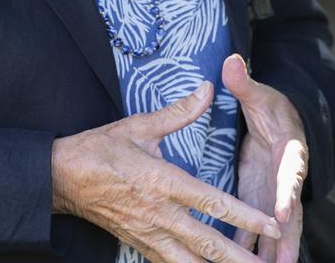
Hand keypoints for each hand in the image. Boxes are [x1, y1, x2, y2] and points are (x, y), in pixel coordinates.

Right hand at [51, 80, 282, 262]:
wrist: (63, 177)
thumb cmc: (102, 147)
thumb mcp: (140, 125)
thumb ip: (178, 112)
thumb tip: (208, 89)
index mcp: (162, 181)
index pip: (212, 202)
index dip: (244, 216)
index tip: (270, 225)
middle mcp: (159, 213)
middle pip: (207, 243)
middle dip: (240, 257)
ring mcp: (149, 233)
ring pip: (191, 262)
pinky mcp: (139, 244)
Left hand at [223, 55, 307, 262]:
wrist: (280, 125)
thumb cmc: (272, 108)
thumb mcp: (259, 95)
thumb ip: (244, 83)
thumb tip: (232, 60)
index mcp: (290, 154)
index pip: (291, 176)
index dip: (288, 194)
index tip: (283, 213)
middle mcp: (285, 181)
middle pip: (290, 216)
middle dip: (287, 242)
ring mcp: (273, 196)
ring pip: (274, 232)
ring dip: (269, 254)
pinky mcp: (259, 203)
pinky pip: (255, 231)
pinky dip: (248, 248)